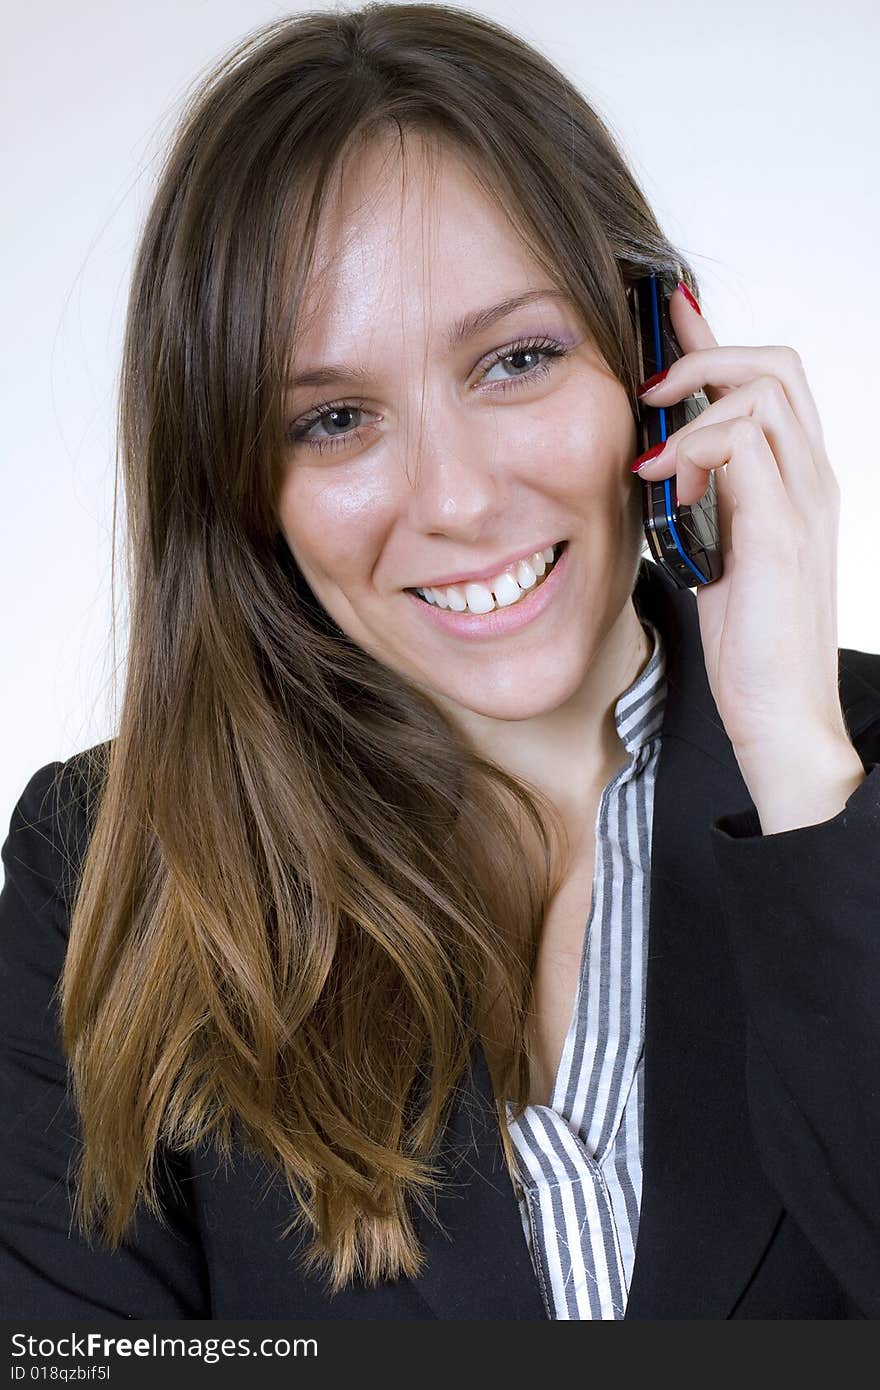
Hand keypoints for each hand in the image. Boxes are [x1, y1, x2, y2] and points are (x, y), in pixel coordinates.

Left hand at [633, 284, 853, 779]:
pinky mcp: (782, 530)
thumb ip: (704, 502)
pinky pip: (744, 444)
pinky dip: (695, 452)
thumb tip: (661, 462)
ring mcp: (804, 501)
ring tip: (655, 463)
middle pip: (778, 365)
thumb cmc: (746, 642)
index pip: (769, 383)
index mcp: (797, 483)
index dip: (716, 341)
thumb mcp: (716, 552)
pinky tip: (668, 489)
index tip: (669, 317)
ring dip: (694, 411)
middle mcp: (812, 480)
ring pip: (763, 391)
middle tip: (650, 389)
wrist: (778, 712)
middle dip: (705, 355)